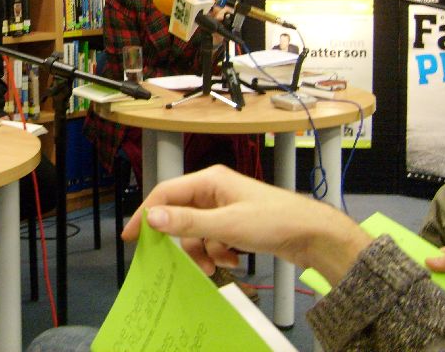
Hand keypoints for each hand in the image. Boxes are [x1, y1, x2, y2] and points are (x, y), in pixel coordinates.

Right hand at [121, 165, 372, 285]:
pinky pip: (213, 237)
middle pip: (181, 215)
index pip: (166, 193)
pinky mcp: (236, 222)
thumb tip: (152, 218)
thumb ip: (187, 222)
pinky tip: (233, 259)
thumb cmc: (272, 222)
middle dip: (186, 240)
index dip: (146, 213)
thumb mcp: (225, 225)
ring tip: (218, 264)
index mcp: (209, 180)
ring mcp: (225, 206)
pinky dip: (218, 251)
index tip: (132, 236)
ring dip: (204, 250)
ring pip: (197, 230)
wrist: (313, 235)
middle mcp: (214, 189)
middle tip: (188, 261)